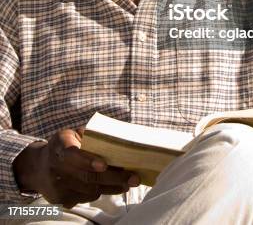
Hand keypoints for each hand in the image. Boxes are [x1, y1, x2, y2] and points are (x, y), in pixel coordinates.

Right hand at [13, 128, 139, 208]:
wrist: (37, 168)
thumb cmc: (62, 146)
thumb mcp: (71, 134)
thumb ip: (89, 135)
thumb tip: (115, 138)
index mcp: (59, 147)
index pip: (72, 155)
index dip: (88, 161)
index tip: (104, 165)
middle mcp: (56, 168)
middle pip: (87, 177)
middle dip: (113, 178)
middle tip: (133, 178)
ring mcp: (58, 187)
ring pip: (89, 190)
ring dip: (112, 187)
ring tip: (129, 182)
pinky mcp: (61, 200)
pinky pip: (86, 198)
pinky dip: (102, 192)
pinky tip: (114, 187)